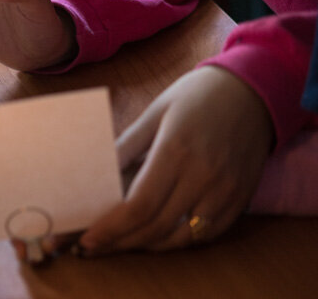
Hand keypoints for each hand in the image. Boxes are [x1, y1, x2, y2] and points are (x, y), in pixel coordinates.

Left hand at [78, 66, 273, 253]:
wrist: (251, 91)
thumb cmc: (195, 97)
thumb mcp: (154, 113)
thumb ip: (126, 146)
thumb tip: (95, 174)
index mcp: (175, 150)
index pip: (139, 205)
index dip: (111, 228)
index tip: (86, 239)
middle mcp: (203, 176)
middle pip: (157, 226)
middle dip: (120, 242)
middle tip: (93, 246)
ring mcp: (225, 190)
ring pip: (182, 237)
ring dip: (148, 245)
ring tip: (121, 242)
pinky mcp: (240, 199)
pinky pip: (208, 234)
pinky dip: (179, 241)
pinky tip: (157, 236)